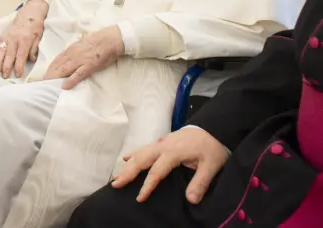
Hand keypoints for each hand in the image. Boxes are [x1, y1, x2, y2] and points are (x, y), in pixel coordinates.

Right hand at [0, 0, 47, 78]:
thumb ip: (34, 49)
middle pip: (9, 56)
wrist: (29, 13)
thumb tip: (31, 60)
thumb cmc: (35, 26)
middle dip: (6, 67)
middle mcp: (14, 40)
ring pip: (1, 51)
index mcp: (24, 41)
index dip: (19, 66)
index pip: (20, 56)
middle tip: (5, 76)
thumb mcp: (39, 37)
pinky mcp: (2, 35)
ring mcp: (7, 37)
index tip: (18, 74)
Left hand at [44, 25, 123, 88]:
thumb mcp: (82, 43)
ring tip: (47, 85)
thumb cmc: (99, 40)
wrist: (112, 38)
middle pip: (57, 66)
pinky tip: (64, 86)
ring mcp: (81, 60)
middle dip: (48, 75)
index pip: (56, 60)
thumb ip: (74, 50)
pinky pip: (78, 74)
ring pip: (64, 70)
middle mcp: (73, 54)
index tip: (43, 75)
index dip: (49, 68)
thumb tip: (68, 56)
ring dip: (55, 78)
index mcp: (71, 49)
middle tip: (42, 84)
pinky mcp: (90, 65)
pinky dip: (71, 80)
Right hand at [112, 127, 228, 204]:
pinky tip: (125, 158)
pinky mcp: (162, 141)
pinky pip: (143, 148)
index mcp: (173, 153)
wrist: (213, 128)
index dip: (147, 186)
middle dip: (127, 173)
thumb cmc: (212, 147)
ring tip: (116, 176)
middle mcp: (163, 146)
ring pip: (139, 153)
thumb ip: (200, 182)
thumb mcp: (211, 166)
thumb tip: (191, 200)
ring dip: (127, 165)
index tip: (139, 198)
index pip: (156, 172)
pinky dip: (133, 154)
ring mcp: (161, 142)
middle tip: (115, 184)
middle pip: (141, 160)